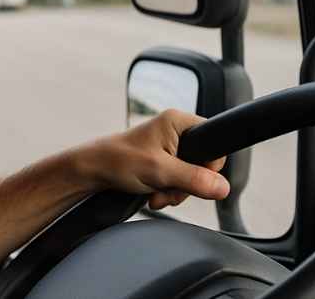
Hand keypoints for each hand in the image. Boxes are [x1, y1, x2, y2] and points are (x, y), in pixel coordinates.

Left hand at [76, 109, 228, 209]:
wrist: (91, 171)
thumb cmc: (118, 161)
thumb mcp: (160, 172)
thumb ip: (194, 179)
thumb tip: (223, 187)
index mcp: (177, 121)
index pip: (215, 142)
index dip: (209, 166)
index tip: (194, 178)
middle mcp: (175, 130)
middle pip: (203, 164)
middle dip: (188, 184)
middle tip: (168, 190)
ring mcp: (169, 146)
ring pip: (191, 176)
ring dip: (176, 191)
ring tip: (156, 194)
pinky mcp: (162, 161)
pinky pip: (178, 180)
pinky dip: (168, 191)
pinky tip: (153, 194)